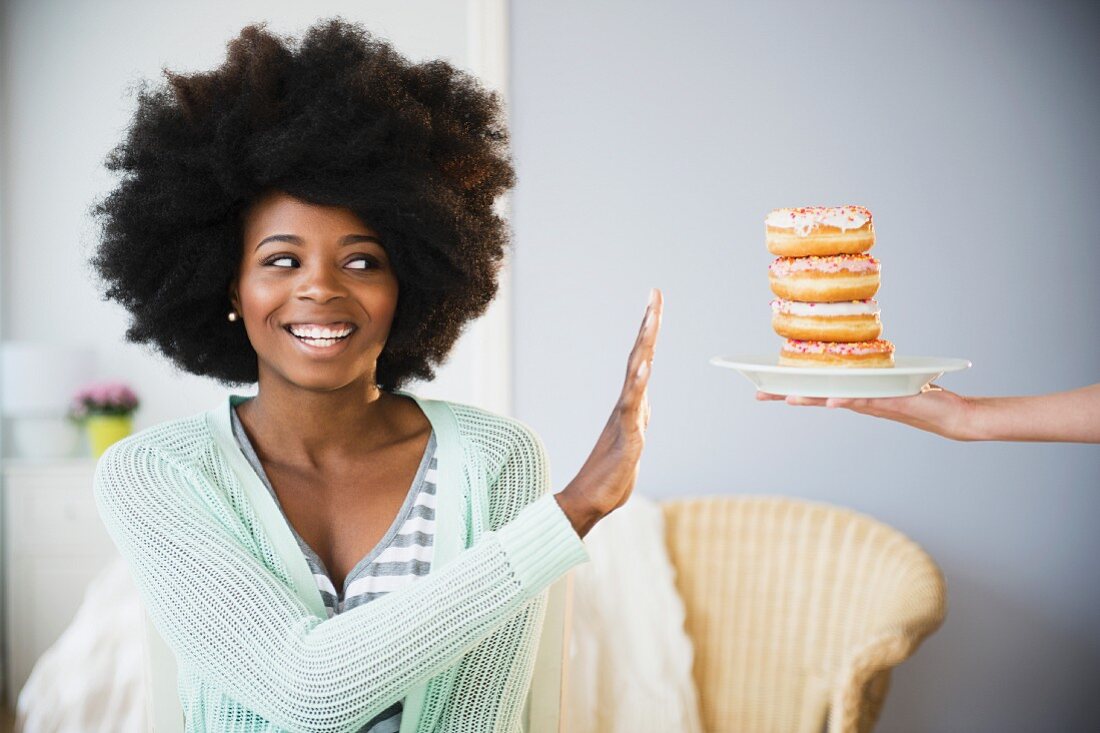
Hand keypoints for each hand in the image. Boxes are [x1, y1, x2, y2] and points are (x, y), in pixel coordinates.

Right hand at [555, 288, 662, 537]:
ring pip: (636, 375)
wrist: (590, 501)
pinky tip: (645, 368)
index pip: (642, 360)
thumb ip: (638, 418)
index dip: (648, 332)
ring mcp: (624, 419)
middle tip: (655, 295)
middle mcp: (625, 405)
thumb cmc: (611, 475)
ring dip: (644, 346)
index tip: (654, 303)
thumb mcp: (634, 441)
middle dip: (648, 325)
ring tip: (651, 319)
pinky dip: (639, 386)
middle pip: (639, 356)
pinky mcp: (626, 438)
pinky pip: (632, 408)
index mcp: (630, 404)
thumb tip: (643, 401)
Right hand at [755, 383, 979, 439]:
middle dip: (787, 395)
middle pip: (816, 397)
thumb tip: (854, 356)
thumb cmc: (923, 398)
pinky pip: (865, 400)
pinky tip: (832, 399)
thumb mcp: (891, 382)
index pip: (817, 391)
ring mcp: (873, 403)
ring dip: (811, 398)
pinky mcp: (891, 402)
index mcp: (855, 395)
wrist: (951, 415)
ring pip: (834, 399)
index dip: (789, 389)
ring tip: (788, 396)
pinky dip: (847, 400)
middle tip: (760, 393)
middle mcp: (859, 401)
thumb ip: (872, 375)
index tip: (762, 387)